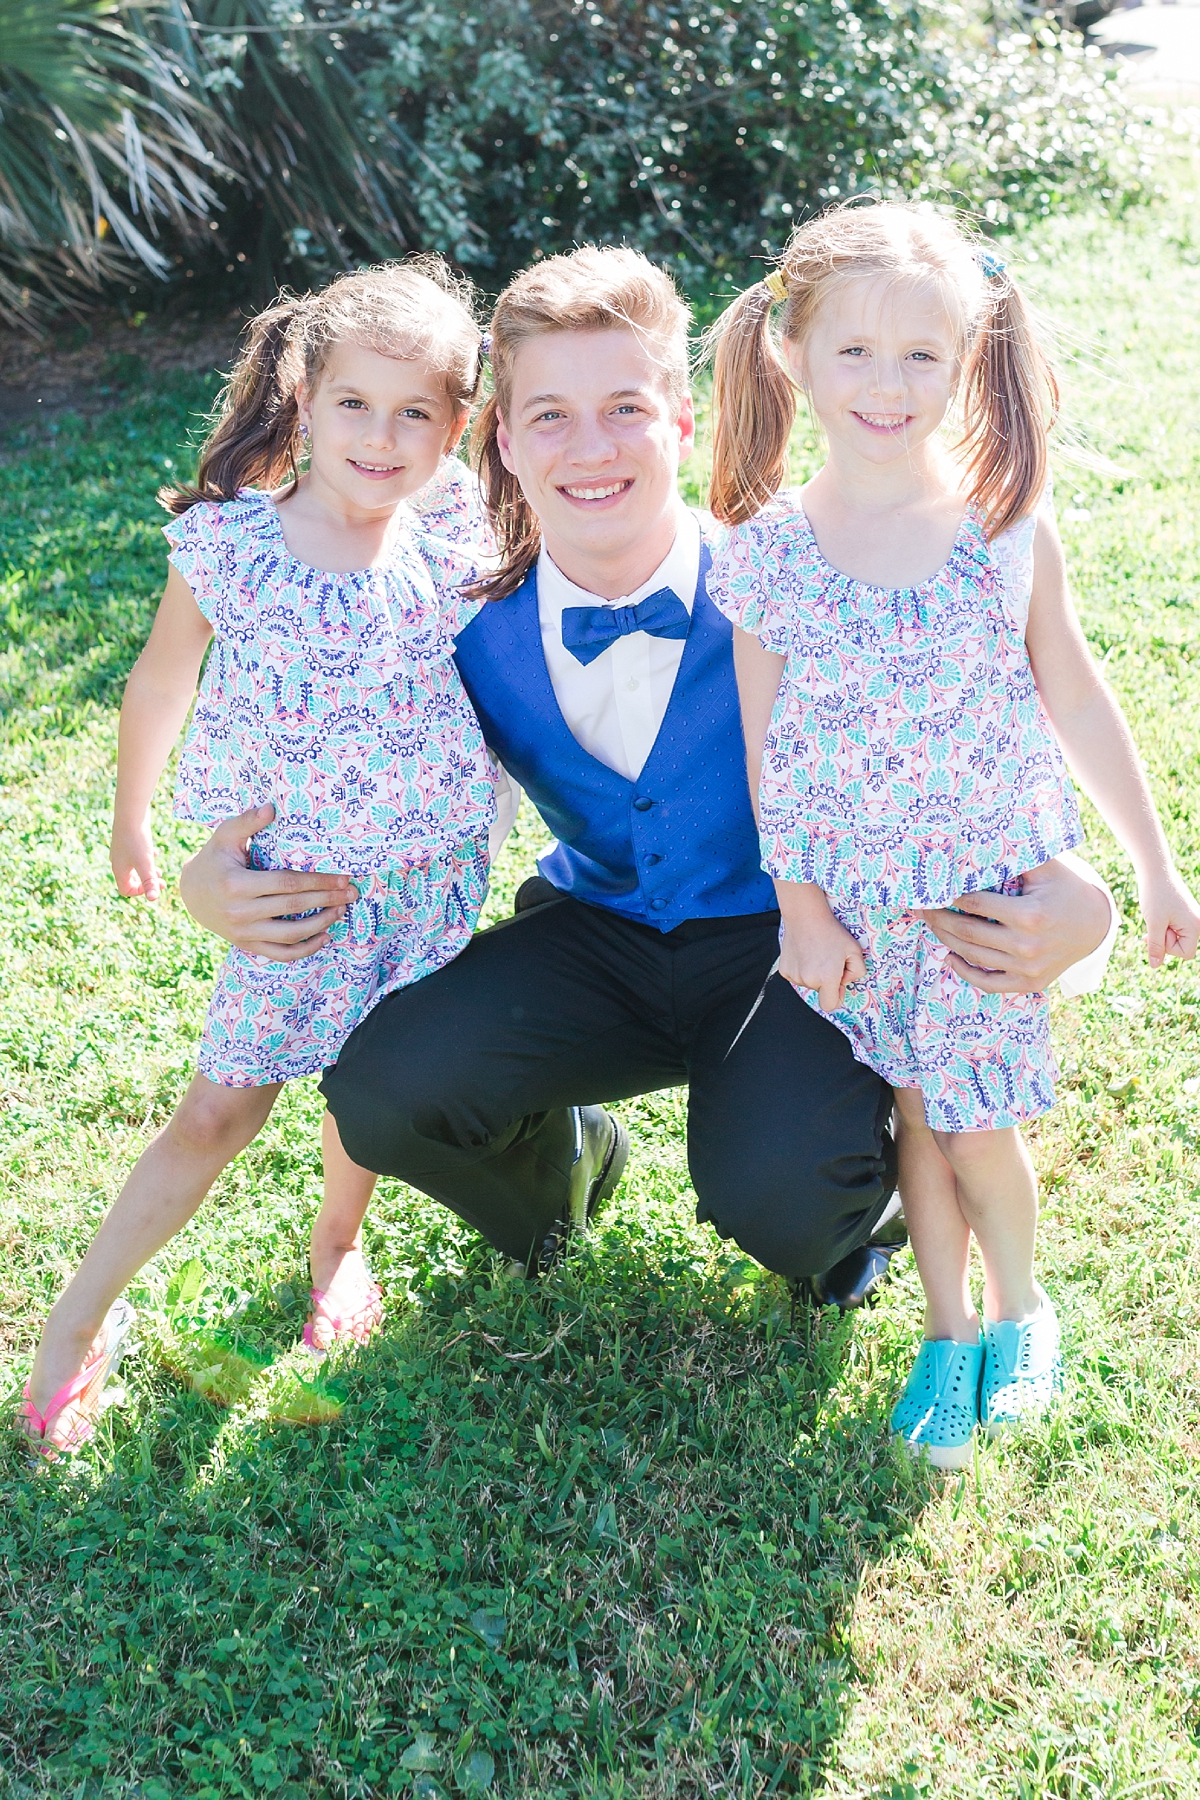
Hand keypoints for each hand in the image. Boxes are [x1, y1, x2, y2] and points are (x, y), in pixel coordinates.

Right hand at [112, 814, 161, 899]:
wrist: (130, 813)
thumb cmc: (137, 840)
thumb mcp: (146, 863)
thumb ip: (149, 881)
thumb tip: (153, 899)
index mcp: (119, 870)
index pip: (125, 890)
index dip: (140, 892)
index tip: (153, 886)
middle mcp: (118, 862)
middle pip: (131, 880)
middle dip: (147, 882)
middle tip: (162, 881)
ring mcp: (121, 851)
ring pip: (134, 867)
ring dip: (148, 871)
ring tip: (159, 870)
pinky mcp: (127, 841)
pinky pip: (136, 855)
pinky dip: (146, 857)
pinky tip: (155, 851)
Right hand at [178, 804, 356, 960]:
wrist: (191, 894)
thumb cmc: (214, 859)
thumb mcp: (224, 836)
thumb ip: (247, 821)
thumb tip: (271, 808)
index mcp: (235, 884)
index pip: (287, 884)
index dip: (318, 881)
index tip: (342, 877)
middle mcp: (239, 912)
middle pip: (293, 908)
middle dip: (327, 900)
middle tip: (352, 892)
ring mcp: (243, 933)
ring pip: (290, 935)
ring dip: (321, 925)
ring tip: (341, 910)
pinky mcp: (246, 945)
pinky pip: (281, 954)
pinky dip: (305, 950)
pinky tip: (325, 936)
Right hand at [778, 894, 866, 1011]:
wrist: (806, 916)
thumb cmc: (831, 932)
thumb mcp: (855, 950)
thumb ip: (858, 972)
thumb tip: (845, 981)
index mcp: (827, 978)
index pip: (830, 1005)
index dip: (836, 997)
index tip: (837, 983)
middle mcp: (808, 980)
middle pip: (819, 991)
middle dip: (826, 979)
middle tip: (828, 959)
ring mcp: (794, 975)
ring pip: (808, 983)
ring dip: (813, 973)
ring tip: (815, 953)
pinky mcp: (784, 970)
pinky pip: (797, 976)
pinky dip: (801, 969)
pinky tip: (805, 953)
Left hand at [915, 857, 1110, 993]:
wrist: (1095, 926)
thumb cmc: (1064, 890)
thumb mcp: (1045, 868)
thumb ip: (1015, 855)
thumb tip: (979, 837)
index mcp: (1030, 915)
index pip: (975, 905)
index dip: (949, 897)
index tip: (931, 889)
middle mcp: (1027, 945)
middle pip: (967, 932)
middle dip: (938, 919)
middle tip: (920, 908)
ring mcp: (1028, 968)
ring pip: (973, 956)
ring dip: (946, 941)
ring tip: (932, 925)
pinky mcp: (1029, 983)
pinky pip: (989, 983)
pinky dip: (965, 972)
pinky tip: (949, 958)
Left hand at [1140, 870, 1199, 967]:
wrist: (1155, 871)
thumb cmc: (1155, 895)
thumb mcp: (1153, 924)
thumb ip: (1156, 946)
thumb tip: (1155, 966)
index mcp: (1195, 925)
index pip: (1186, 954)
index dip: (1169, 948)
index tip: (1160, 932)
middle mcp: (1197, 922)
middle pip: (1181, 947)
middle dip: (1164, 939)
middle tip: (1156, 921)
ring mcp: (1190, 917)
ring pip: (1174, 938)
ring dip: (1161, 932)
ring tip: (1156, 916)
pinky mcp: (1183, 914)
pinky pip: (1173, 929)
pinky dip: (1162, 925)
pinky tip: (1156, 914)